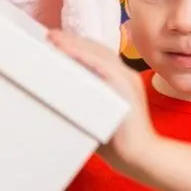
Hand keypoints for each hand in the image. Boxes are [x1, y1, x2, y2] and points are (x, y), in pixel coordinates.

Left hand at [48, 29, 154, 171]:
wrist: (140, 155)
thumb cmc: (118, 142)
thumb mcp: (98, 117)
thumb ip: (83, 104)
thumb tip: (56, 101)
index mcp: (121, 80)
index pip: (99, 55)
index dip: (78, 46)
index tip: (57, 41)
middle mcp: (126, 75)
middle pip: (97, 49)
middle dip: (72, 40)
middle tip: (49, 35)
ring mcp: (126, 79)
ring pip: (97, 52)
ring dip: (73, 43)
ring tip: (53, 38)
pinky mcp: (123, 85)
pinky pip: (99, 64)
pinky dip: (81, 54)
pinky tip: (65, 50)